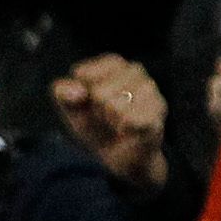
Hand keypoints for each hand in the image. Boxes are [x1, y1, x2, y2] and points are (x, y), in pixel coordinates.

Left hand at [52, 54, 167, 189]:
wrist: (118, 155)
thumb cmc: (94, 124)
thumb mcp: (70, 107)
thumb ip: (63, 92)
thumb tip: (80, 92)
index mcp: (111, 64)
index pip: (83, 73)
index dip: (79, 94)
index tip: (87, 102)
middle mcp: (135, 71)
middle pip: (99, 91)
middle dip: (95, 109)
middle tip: (104, 116)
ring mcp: (151, 91)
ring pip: (114, 105)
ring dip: (109, 120)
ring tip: (117, 122)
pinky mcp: (158, 113)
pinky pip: (130, 120)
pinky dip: (122, 129)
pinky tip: (127, 130)